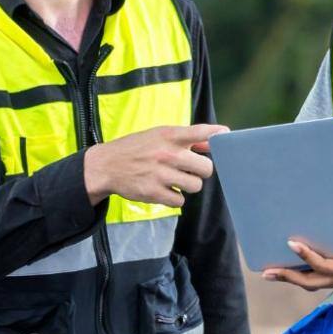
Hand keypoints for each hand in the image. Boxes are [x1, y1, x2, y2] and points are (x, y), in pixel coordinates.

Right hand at [83, 123, 228, 207]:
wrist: (107, 165)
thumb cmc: (138, 148)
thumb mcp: (159, 135)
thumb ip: (187, 138)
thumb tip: (214, 141)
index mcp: (169, 135)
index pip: (200, 132)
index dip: (217, 135)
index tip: (225, 137)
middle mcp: (167, 153)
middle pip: (206, 168)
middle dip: (201, 171)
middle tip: (190, 170)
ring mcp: (160, 174)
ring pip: (196, 186)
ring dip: (189, 185)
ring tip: (175, 179)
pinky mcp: (153, 192)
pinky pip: (180, 201)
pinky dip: (175, 198)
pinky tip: (165, 189)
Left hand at [264, 239, 332, 295]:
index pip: (323, 266)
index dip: (306, 256)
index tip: (291, 243)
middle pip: (309, 282)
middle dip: (288, 277)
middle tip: (265, 273)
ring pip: (314, 282)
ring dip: (293, 277)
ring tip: (274, 271)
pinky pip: (322, 277)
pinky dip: (307, 273)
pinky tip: (301, 265)